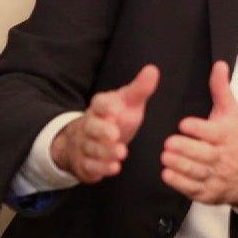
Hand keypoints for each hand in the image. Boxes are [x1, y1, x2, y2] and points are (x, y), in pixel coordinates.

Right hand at [51, 64, 158, 183]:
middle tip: (114, 134)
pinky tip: (114, 168)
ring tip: (121, 153)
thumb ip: (140, 89)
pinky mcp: (85, 163)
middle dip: (102, 131)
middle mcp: (89, 125)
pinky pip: (89, 166)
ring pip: (91, 148)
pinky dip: (100, 168)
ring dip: (105, 151)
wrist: (92, 140)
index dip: (106, 107)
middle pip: (91, 127)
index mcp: (100, 107)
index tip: (117, 109)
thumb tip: (153, 69)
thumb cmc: (116, 118)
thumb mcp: (129, 103)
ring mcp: (85, 144)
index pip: (99, 104)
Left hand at [161, 60, 237, 210]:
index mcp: (226, 136)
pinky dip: (180, 183)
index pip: (213, 133)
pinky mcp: (208, 192)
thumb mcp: (231, 113)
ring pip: (197, 171)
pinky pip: (193, 189)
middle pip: (204, 154)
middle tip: (168, 143)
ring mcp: (215, 176)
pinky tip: (167, 174)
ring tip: (165, 157)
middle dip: (185, 149)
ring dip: (179, 165)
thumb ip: (221, 89)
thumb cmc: (235, 140)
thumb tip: (219, 65)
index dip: (198, 128)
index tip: (184, 124)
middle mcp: (221, 157)